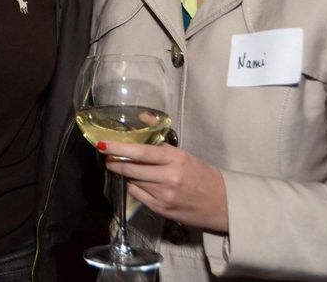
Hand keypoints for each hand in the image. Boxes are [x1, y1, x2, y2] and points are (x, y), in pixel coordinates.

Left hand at [99, 140, 228, 231]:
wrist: (223, 204)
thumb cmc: (203, 174)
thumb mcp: (184, 153)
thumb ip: (160, 139)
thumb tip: (143, 116)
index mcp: (175, 159)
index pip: (141, 152)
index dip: (118, 148)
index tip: (102, 144)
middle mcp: (168, 177)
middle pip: (131, 168)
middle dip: (114, 161)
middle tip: (107, 156)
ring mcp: (164, 196)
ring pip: (132, 181)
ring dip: (124, 173)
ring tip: (122, 167)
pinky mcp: (161, 210)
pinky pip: (137, 195)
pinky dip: (133, 186)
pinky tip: (136, 182)